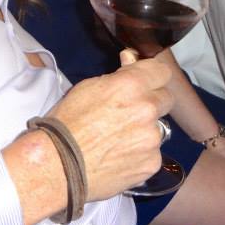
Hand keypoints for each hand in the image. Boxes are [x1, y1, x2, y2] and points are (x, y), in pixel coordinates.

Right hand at [47, 51, 172, 201]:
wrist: (59, 164)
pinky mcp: (152, 163)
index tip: (144, 81)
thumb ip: (117, 75)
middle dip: (151, 102)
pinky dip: (141, 154)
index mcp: (131, 85)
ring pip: (158, 128)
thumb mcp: (88, 88)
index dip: (152, 76)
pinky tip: (120, 157)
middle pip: (166, 99)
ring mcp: (152, 138)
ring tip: (119, 140)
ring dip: (145, 130)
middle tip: (129, 112)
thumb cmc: (67, 122)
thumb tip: (131, 60)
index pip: (162, 72)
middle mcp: (147, 109)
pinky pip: (153, 153)